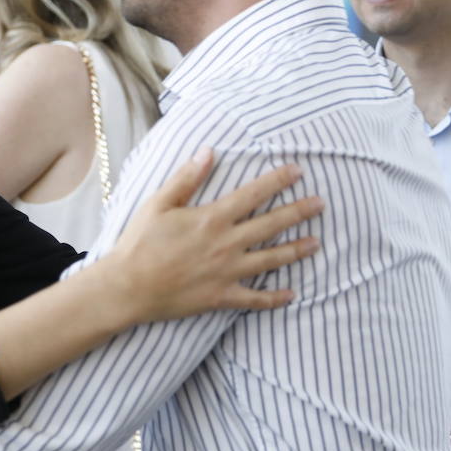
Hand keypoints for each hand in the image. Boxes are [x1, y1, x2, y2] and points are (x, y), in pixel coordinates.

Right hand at [103, 147, 322, 323]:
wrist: (128, 286)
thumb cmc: (140, 242)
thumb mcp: (159, 203)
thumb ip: (186, 178)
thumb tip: (208, 151)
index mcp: (212, 218)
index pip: (253, 194)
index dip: (278, 181)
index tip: (298, 171)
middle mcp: (227, 244)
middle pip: (271, 225)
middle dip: (299, 212)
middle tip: (321, 204)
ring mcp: (228, 273)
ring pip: (272, 259)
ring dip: (296, 250)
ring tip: (317, 242)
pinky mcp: (222, 297)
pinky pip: (256, 299)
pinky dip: (275, 298)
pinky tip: (292, 294)